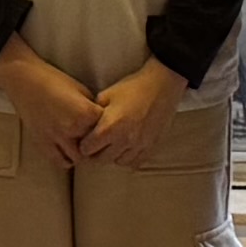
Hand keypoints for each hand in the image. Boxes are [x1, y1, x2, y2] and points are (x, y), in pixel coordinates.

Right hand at [0, 43, 99, 153]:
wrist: (24, 79)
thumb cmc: (52, 79)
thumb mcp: (81, 89)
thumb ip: (92, 107)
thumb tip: (100, 119)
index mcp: (85, 112)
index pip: (107, 127)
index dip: (107, 126)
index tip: (105, 124)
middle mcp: (73, 128)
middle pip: (95, 145)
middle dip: (96, 142)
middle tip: (95, 136)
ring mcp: (57, 138)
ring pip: (79, 157)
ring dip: (82, 153)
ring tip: (82, 145)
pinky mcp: (43, 143)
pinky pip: (60, 161)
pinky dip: (67, 159)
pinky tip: (68, 150)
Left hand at [70, 58, 184, 165]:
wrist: (162, 84)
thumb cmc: (133, 87)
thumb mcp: (106, 95)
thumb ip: (93, 114)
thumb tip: (84, 125)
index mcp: (109, 127)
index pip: (87, 149)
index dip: (83, 144)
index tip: (85, 139)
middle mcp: (124, 140)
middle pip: (101, 160)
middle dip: (95, 153)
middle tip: (96, 144)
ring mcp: (139, 145)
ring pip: (118, 162)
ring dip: (112, 156)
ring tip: (112, 144)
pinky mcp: (151, 146)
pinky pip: (135, 162)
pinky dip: (128, 157)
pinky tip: (127, 147)